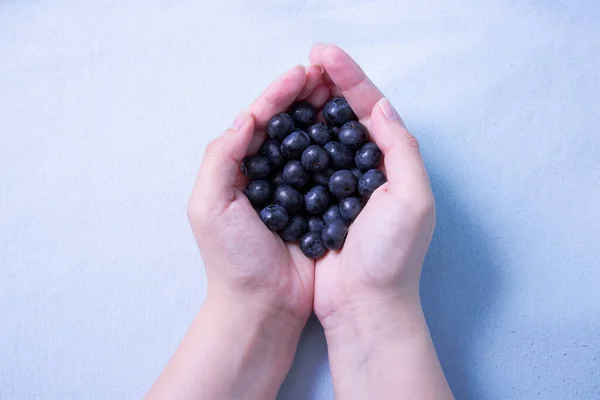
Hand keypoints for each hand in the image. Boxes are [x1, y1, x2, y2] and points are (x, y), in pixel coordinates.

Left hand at [187, 65, 326, 327]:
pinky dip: (337, 150)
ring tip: (341, 94)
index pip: (258, 121)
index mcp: (237, 169)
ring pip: (309, 143)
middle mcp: (265, 174)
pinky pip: (327, 171)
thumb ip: (222, 157)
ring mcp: (292, 190)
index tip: (302, 74)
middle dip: (303, 98)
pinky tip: (351, 134)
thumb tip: (247, 116)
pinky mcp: (316, 206)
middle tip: (327, 75)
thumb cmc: (232, 259)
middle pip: (286, 126)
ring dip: (323, 117)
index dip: (278, 95)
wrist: (263, 305)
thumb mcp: (209, 205)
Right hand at [312, 44, 434, 327]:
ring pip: (322, 136)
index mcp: (393, 163)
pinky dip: (293, 143)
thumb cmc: (391, 257)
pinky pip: (303, 164)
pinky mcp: (318, 204)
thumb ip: (400, 149)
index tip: (324, 54)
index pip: (370, 108)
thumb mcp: (411, 199)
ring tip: (291, 85)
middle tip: (305, 61)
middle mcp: (368, 170)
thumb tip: (380, 106)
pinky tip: (279, 128)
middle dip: (327, 86)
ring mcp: (341, 186)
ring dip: (308, 109)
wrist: (363, 305)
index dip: (349, 78)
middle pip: (345, 116)